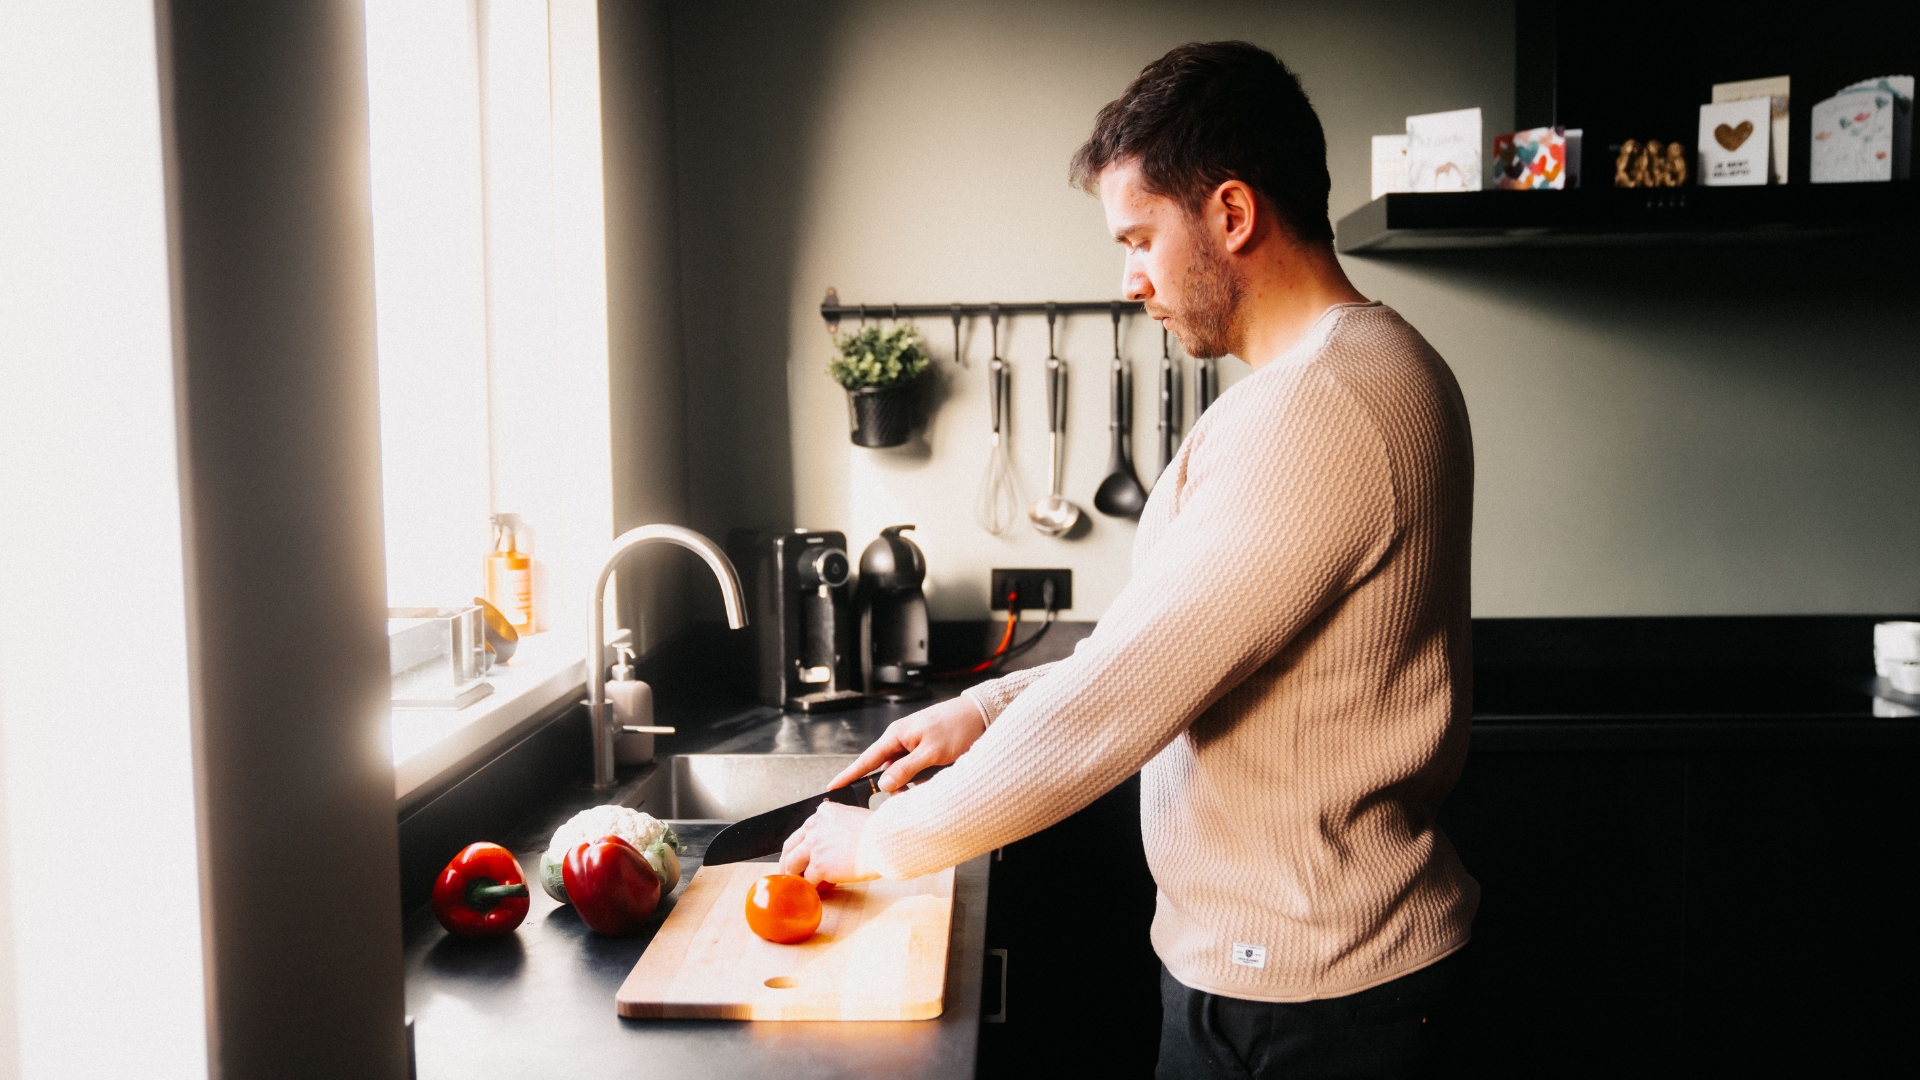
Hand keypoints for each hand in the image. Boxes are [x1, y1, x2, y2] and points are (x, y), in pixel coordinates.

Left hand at [780, 802, 877, 884]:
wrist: (885, 841)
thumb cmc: (879, 832)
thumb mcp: (854, 817)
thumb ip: (839, 825)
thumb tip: (836, 841)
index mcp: (823, 813)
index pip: (804, 830)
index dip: (801, 845)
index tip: (801, 854)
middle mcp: (814, 826)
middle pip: (791, 845)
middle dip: (788, 860)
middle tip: (788, 872)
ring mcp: (815, 846)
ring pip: (793, 863)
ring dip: (793, 875)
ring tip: (797, 884)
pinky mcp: (819, 865)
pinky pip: (808, 880)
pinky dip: (809, 887)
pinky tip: (814, 892)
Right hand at [828, 695, 986, 792]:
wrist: (980, 715)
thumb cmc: (957, 727)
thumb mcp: (931, 752)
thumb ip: (907, 770)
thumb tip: (885, 784)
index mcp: (897, 735)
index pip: (867, 759)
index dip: (849, 775)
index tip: (833, 787)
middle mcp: (902, 740)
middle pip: (886, 771)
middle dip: (895, 786)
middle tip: (910, 794)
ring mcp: (913, 745)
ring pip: (902, 773)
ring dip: (913, 783)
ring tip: (932, 781)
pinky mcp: (926, 750)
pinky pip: (916, 770)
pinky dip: (923, 778)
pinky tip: (936, 777)